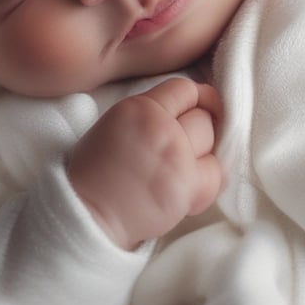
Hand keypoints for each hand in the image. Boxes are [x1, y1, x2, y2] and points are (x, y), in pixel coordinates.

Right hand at [67, 78, 222, 249]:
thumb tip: (183, 113)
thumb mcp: (114, 125)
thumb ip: (148, 114)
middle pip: (203, 115)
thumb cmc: (95, 175)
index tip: (198, 110)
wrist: (87, 216)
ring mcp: (175, 154)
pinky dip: (209, 180)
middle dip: (200, 130)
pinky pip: (216, 175)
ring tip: (185, 168)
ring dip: (204, 154)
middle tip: (188, 146)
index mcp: (138, 106)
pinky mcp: (185, 185)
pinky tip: (191, 186)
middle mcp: (159, 125)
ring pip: (212, 141)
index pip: (185, 88)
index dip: (197, 100)